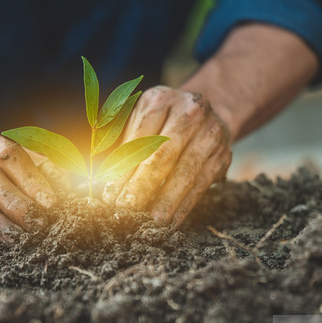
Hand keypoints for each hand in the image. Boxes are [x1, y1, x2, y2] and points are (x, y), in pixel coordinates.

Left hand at [102, 86, 231, 226]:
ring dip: (167, 200)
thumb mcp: (140, 117)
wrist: (210, 111)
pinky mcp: (222, 156)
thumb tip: (98, 177)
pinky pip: (201, 185)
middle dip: (143, 185)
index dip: (123, 169)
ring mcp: (210, 134)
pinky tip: (171, 222)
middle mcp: (190, 112)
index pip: (138, 139)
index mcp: (161, 100)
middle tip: (126, 208)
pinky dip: (185, 206)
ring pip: (185, 173)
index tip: (109, 194)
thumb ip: (120, 142)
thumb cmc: (161, 120)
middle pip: (163, 155)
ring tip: (151, 221)